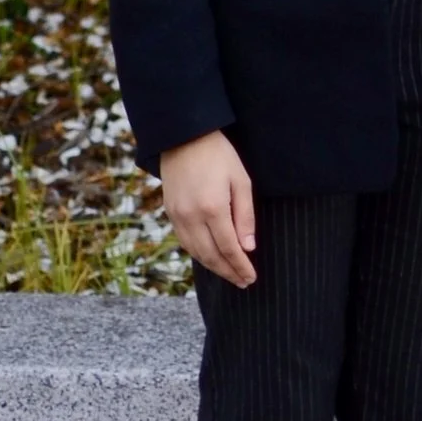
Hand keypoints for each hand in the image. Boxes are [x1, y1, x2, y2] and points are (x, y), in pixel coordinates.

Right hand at [161, 130, 258, 286]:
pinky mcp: (170, 213)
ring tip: (230, 274)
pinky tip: (210, 258)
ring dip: (213, 267)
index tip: (251, 277)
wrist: (184, 137)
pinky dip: (199, 254)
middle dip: (228, 272)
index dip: (240, 266)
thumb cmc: (219, 155)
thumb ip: (245, 216)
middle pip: (211, 256)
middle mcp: (192, 217)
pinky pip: (185, 242)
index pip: (229, 248)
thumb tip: (248, 247)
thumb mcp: (241, 180)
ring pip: (196, 252)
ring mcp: (178, 216)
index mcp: (213, 208)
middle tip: (243, 282)